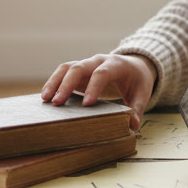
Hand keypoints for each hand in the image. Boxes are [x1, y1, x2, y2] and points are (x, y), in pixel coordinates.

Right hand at [41, 53, 157, 130]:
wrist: (134, 65)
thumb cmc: (137, 80)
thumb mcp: (142, 93)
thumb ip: (137, 109)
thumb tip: (133, 126)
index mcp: (117, 64)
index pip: (102, 73)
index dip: (94, 87)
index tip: (86, 104)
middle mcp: (99, 60)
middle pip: (79, 67)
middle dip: (67, 84)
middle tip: (57, 103)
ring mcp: (87, 64)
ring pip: (67, 68)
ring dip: (55, 82)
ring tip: (45, 99)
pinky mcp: (79, 71)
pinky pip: (63, 73)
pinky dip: (54, 83)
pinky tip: (46, 97)